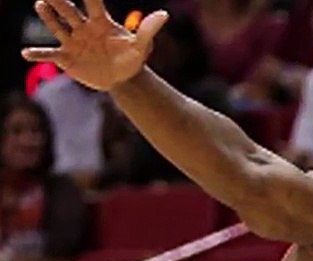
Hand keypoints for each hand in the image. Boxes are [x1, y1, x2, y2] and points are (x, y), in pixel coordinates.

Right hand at [22, 0, 167, 91]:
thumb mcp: (142, 46)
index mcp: (100, 22)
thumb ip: (148, 30)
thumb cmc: (132, 58)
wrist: (123, 79)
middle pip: (68, 10)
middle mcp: (82, 27)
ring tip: (41, 5)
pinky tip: (26, 53)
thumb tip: (165, 14)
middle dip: (59, 1)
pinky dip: (37, 54)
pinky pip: (48, 54)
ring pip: (56, 26)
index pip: (91, 2)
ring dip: (48, 16)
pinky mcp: (66, 58)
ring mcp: (72, 41)